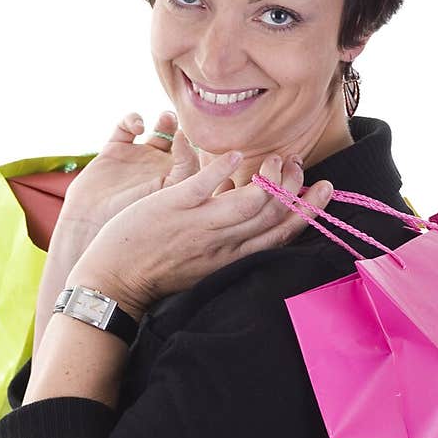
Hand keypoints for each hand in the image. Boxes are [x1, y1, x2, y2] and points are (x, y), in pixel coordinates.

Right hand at [59, 109, 201, 233]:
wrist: (92, 226)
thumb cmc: (136, 220)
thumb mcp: (171, 195)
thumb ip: (186, 168)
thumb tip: (187, 137)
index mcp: (176, 181)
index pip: (195, 157)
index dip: (195, 144)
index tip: (186, 138)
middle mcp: (160, 169)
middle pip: (180, 140)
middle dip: (183, 127)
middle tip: (181, 121)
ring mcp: (138, 158)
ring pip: (158, 130)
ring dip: (166, 120)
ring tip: (166, 119)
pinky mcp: (115, 150)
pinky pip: (126, 126)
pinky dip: (133, 120)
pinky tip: (138, 127)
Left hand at [66, 150, 334, 313]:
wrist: (114, 282)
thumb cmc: (159, 273)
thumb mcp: (205, 264)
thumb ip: (230, 243)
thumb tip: (252, 215)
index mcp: (232, 259)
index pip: (282, 234)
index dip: (309, 210)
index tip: (323, 189)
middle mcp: (223, 243)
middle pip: (274, 212)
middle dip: (296, 185)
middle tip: (301, 165)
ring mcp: (200, 223)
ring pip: (251, 198)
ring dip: (271, 174)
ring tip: (278, 157)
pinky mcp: (174, 206)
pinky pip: (207, 181)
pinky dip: (225, 166)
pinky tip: (237, 155)